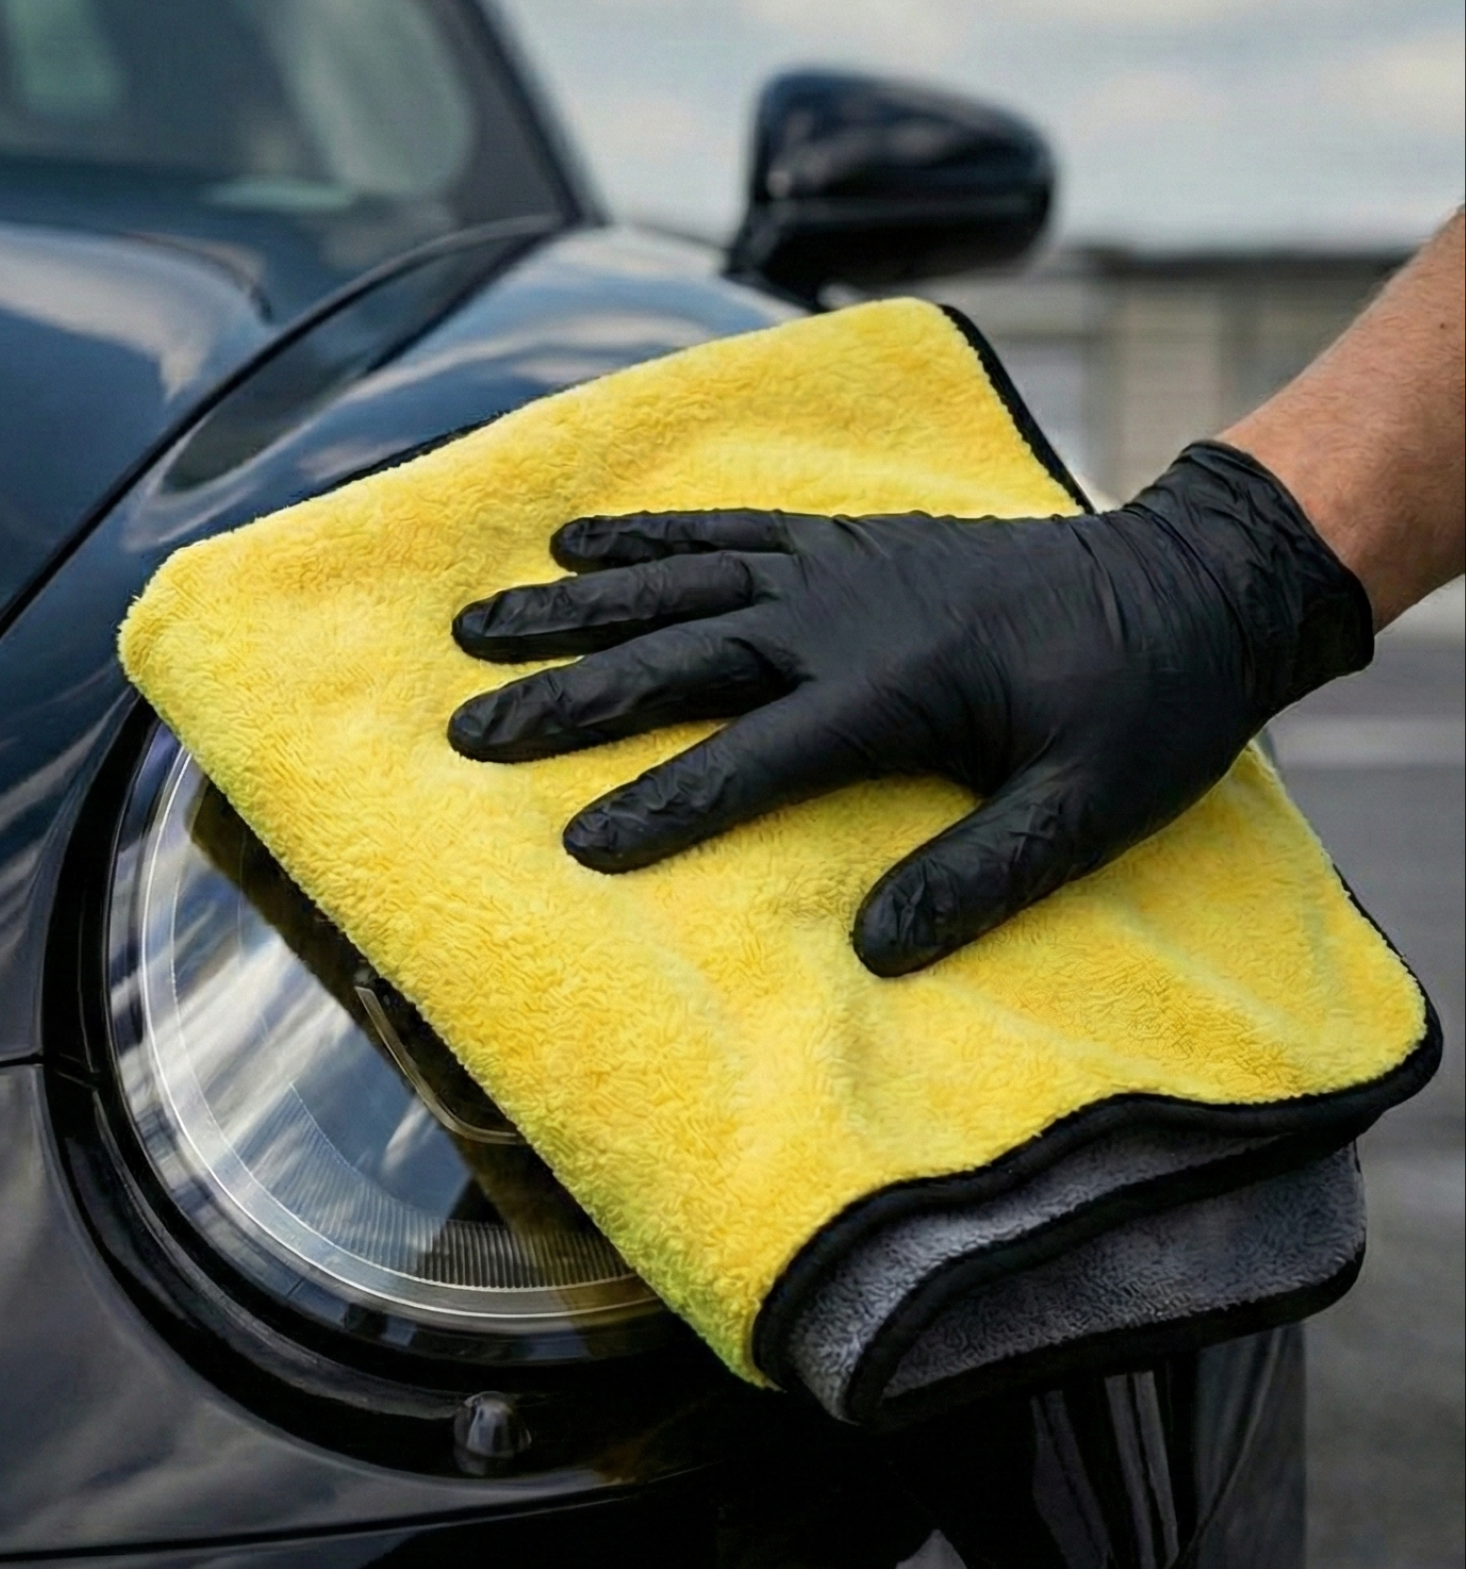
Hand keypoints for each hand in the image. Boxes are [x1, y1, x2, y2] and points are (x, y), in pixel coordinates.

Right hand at [448, 444, 1371, 974]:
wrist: (1191, 579)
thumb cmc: (1147, 706)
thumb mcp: (1088, 811)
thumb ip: (981, 877)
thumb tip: (873, 951)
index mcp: (901, 687)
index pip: (756, 753)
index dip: (666, 801)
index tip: (578, 846)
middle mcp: (847, 613)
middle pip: (681, 652)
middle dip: (568, 695)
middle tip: (467, 726)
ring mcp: (840, 562)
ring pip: (680, 578)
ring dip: (572, 605)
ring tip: (476, 622)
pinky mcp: (846, 538)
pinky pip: (726, 525)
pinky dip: (645, 533)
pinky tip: (574, 541)